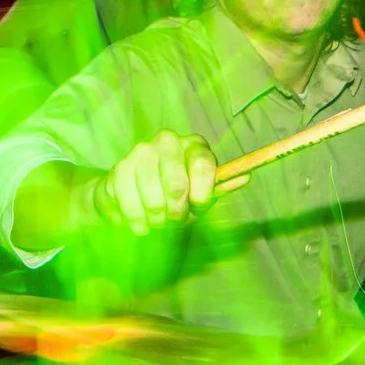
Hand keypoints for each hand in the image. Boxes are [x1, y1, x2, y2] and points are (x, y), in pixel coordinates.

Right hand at [82, 130, 218, 236]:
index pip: (203, 164)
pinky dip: (138, 223)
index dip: (202, 194)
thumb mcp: (201, 193)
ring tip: (157, 221)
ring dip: (157, 222)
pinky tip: (140, 221)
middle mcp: (167, 141)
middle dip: (177, 213)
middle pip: (176, 186)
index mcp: (193, 144)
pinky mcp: (119, 169)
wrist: (132, 191)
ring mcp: (140, 152)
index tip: (198, 208)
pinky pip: (131, 208)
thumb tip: (246, 176)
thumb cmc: (174, 193)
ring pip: (153, 202)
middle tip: (175, 219)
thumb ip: (220, 188)